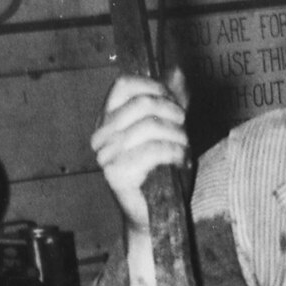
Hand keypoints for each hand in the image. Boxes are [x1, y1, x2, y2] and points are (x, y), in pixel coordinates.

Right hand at [89, 68, 189, 234]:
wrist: (155, 215)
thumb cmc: (162, 172)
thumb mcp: (171, 130)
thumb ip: (172, 101)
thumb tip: (177, 70)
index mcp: (109, 118)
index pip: (125, 84)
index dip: (155, 87)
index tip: (175, 104)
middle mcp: (102, 134)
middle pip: (143, 103)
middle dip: (173, 115)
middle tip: (184, 131)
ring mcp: (105, 154)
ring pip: (151, 126)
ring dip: (177, 137)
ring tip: (183, 150)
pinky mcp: (115, 173)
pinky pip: (154, 150)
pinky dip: (175, 153)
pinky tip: (179, 162)